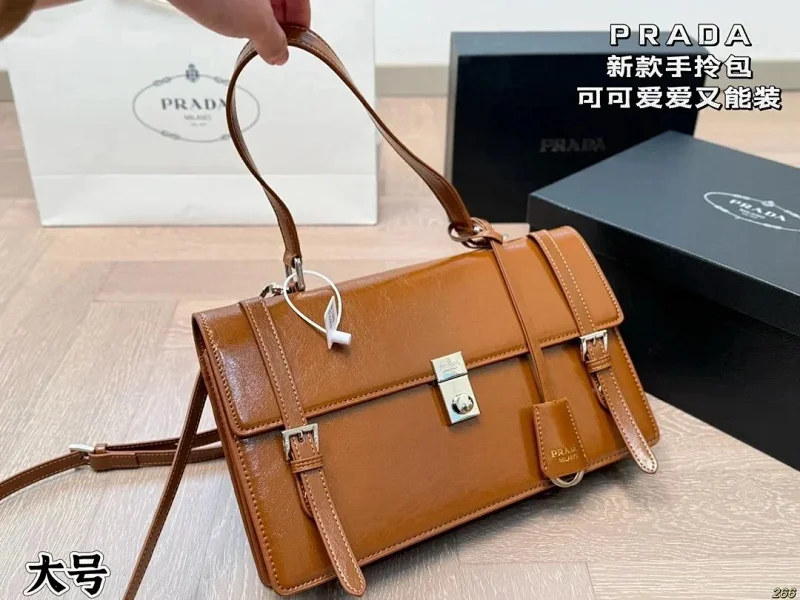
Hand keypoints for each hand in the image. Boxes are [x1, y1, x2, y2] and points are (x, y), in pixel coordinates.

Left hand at [167, 0, 310, 64]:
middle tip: (270, 44)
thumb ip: (274, 42)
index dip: (301, 24)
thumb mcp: (255, 24)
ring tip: (247, 34)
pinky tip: (228, 19)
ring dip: (257, 16)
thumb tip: (280, 55)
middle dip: (278, 21)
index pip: (302, 1)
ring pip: (258, 0)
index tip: (294, 44)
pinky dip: (238, 7)